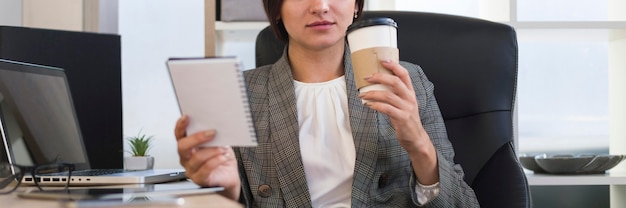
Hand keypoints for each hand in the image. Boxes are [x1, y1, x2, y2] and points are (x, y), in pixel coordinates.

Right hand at [174, 115, 240, 199]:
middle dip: (197, 138)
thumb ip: (213, 135)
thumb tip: (214, 124)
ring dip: (212, 150)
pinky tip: (223, 157)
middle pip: (182, 146)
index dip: (180, 126)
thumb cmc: (222, 158)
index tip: (186, 117)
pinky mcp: (199, 179)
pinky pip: (205, 169)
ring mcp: (191, 169)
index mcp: (188, 146)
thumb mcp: (219, 142)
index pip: (179, 135)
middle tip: (212, 133)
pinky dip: (216, 161)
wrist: (229, 176)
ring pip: (196, 158)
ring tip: (223, 148)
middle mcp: (186, 158)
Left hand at [358, 60, 438, 184]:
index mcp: (410, 93)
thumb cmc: (406, 120)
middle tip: (367, 77)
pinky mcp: (402, 118)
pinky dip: (376, 105)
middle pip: (395, 82)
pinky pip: (386, 109)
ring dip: (373, 93)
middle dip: (379, 77)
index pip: (404, 74)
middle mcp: (410, 98)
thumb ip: (395, 94)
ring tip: (363, 94)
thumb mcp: (404, 104)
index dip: (394, 66)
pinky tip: (368, 105)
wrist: (415, 138)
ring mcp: (406, 108)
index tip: (382, 61)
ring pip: (388, 95)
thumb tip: (378, 85)